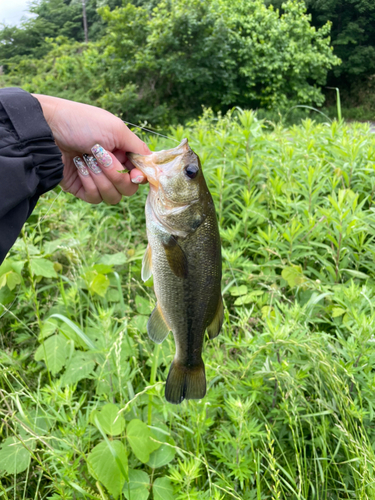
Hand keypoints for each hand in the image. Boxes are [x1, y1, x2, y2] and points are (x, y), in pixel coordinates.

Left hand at [33, 94, 149, 203]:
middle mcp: (112, 168)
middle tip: (100, 156)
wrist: (48, 129)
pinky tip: (78, 166)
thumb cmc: (81, 123)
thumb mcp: (116, 129)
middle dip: (115, 174)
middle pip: (128, 189)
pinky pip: (95, 198)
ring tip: (86, 159)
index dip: (139, 177)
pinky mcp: (82, 189)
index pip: (140, 175)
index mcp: (123, 153)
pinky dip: (88, 182)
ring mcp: (97, 180)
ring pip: (113, 197)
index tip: (133, 173)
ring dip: (100, 178)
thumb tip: (151, 165)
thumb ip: (138, 148)